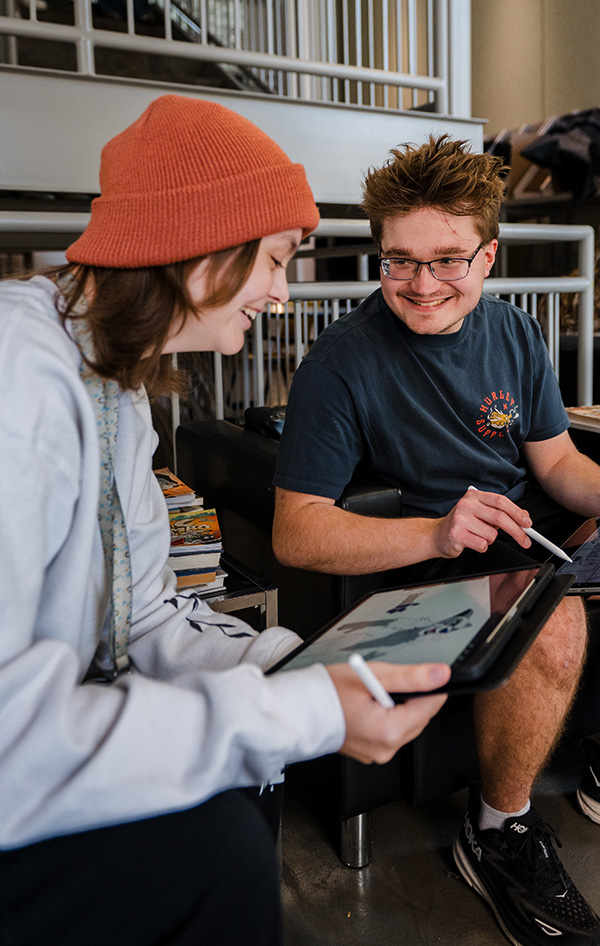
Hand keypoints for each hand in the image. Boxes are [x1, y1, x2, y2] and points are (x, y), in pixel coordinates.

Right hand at [326, 661, 450, 763]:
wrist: (299, 710)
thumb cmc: (328, 693)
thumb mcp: (373, 676)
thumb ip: (410, 677)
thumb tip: (441, 675)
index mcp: (389, 732)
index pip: (430, 706)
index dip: (430, 687)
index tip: (424, 673)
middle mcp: (386, 749)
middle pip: (419, 717)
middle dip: (411, 696)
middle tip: (388, 681)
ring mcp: (377, 754)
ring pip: (406, 725)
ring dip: (398, 707)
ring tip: (375, 693)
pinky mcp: (370, 753)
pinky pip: (390, 733)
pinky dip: (386, 717)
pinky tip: (369, 705)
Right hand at [432, 487, 532, 558]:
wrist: (436, 535)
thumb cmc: (460, 524)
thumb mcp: (481, 514)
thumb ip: (500, 513)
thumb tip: (523, 516)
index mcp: (474, 496)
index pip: (501, 501)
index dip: (517, 513)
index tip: (527, 523)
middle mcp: (466, 504)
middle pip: (500, 518)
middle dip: (517, 531)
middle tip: (525, 540)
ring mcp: (460, 519)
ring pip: (492, 534)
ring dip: (490, 540)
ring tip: (478, 536)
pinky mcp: (457, 534)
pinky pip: (482, 545)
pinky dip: (481, 547)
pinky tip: (471, 541)